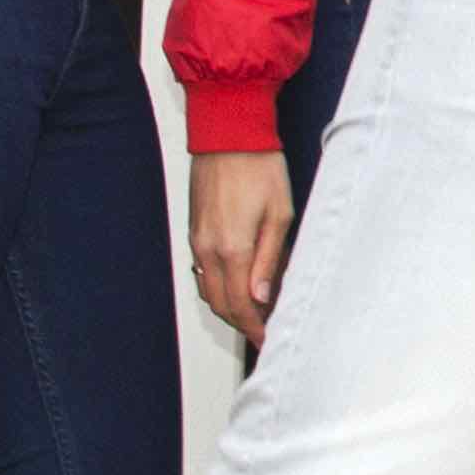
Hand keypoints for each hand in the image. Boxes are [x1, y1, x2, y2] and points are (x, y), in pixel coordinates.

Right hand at [191, 147, 297, 346]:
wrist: (229, 135)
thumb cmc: (260, 168)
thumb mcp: (279, 216)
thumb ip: (269, 261)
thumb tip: (262, 298)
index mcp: (233, 249)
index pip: (240, 305)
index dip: (255, 327)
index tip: (269, 339)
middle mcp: (208, 250)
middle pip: (220, 304)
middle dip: (242, 322)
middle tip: (266, 329)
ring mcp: (197, 241)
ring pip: (208, 289)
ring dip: (229, 305)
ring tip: (258, 308)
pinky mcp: (195, 230)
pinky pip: (203, 271)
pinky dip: (219, 285)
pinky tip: (240, 282)